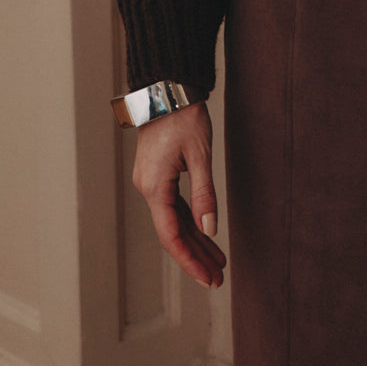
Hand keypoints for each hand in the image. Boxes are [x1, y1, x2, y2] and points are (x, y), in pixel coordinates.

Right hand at [131, 101, 225, 289]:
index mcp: (155, 187)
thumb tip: (210, 228)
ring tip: (217, 261)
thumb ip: (205, 192)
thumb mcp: (200, 154)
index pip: (172, 235)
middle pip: (173, 233)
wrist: (167, 87)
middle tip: (217, 278)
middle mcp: (148, 188)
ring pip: (174, 221)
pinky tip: (205, 234)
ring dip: (195, 241)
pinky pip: (174, 206)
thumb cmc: (183, 116)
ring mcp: (151, 182)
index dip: (190, 259)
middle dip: (195, 257)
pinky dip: (190, 221)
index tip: (207, 277)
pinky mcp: (158, 174)